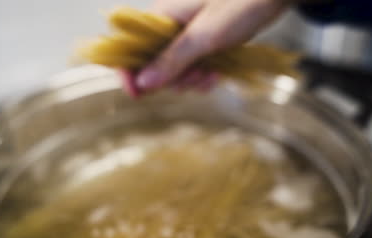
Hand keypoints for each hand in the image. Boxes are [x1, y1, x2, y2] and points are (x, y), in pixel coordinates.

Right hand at [133, 0, 293, 92]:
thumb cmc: (241, 5)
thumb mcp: (205, 37)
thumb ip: (172, 60)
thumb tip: (142, 83)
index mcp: (162, 15)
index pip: (130, 46)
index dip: (130, 72)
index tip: (138, 94)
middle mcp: (170, 24)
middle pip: (154, 64)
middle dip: (174, 78)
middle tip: (197, 76)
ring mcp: (187, 34)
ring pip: (175, 69)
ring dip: (192, 79)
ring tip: (212, 74)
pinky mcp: (203, 41)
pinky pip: (193, 66)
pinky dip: (203, 74)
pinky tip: (217, 74)